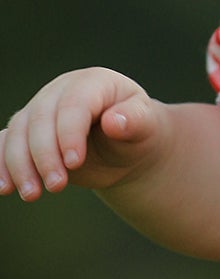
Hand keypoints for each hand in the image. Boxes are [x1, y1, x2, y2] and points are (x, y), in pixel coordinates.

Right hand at [0, 67, 163, 200]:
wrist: (124, 145)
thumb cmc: (138, 132)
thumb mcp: (146, 126)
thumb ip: (135, 121)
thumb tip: (114, 122)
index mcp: (92, 83)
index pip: (74, 104)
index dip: (70, 132)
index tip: (74, 163)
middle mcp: (60, 92)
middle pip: (40, 120)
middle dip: (44, 155)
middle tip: (56, 186)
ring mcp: (39, 110)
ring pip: (18, 133)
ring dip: (19, 165)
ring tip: (31, 195)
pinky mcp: (26, 132)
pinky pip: (5, 144)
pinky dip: (0, 164)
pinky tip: (4, 187)